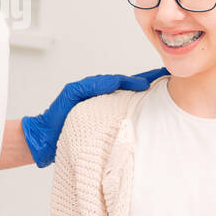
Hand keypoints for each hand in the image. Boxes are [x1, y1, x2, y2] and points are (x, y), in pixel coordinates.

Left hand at [21, 68, 167, 166]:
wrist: (44, 139)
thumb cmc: (55, 118)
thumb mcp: (72, 96)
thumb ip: (91, 86)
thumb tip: (115, 81)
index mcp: (97, 90)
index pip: (123, 81)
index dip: (141, 78)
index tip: (159, 76)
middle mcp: (103, 99)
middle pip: (131, 89)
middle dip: (151, 83)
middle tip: (171, 79)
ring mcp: (104, 112)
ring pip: (130, 102)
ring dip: (148, 97)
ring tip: (168, 93)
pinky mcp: (105, 126)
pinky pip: (125, 117)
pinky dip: (139, 113)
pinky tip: (152, 114)